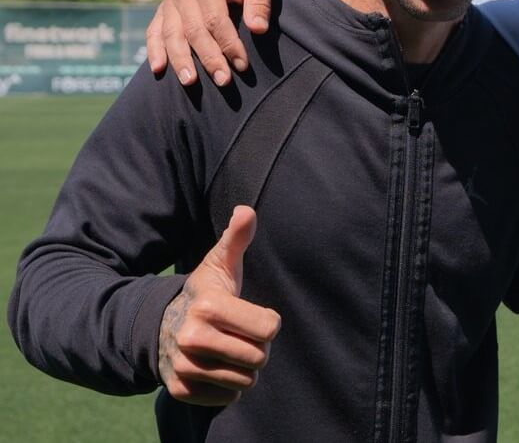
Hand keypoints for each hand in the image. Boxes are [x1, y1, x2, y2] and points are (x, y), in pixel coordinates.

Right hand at [145, 0, 281, 86]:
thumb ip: (260, 2)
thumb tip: (258, 29)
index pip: (215, 18)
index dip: (228, 43)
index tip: (242, 65)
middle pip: (193, 30)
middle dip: (208, 58)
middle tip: (223, 81)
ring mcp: (170, 1)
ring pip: (172, 34)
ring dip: (180, 60)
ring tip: (190, 82)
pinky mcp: (163, 11)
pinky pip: (154, 32)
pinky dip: (155, 51)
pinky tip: (158, 69)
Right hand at [158, 206, 281, 405]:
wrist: (159, 326)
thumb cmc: (205, 294)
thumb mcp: (218, 265)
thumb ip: (236, 238)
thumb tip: (246, 210)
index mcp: (209, 306)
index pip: (269, 328)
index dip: (267, 322)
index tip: (251, 315)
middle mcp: (192, 338)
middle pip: (259, 357)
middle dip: (257, 347)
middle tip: (239, 335)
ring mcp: (184, 366)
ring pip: (245, 381)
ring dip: (244, 369)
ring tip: (227, 350)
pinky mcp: (180, 389)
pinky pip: (227, 398)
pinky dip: (227, 387)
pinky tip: (215, 367)